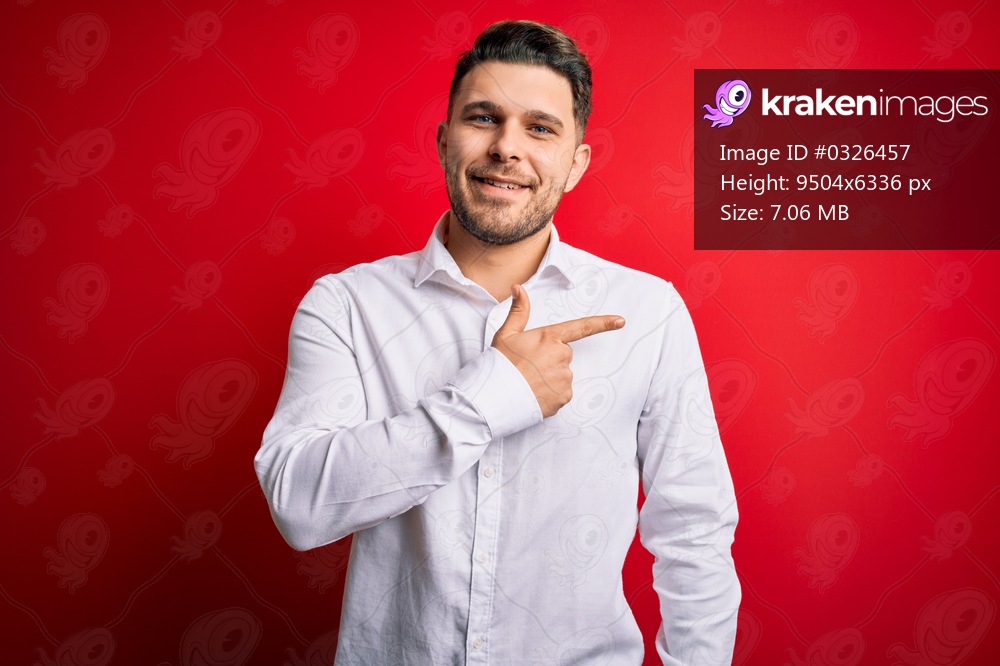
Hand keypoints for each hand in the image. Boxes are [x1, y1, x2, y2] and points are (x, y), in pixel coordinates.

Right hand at [491, 284, 624, 417]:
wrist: (494, 397)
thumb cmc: (499, 364)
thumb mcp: (506, 334)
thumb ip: (518, 311)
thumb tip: (519, 288)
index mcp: (549, 338)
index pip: (582, 328)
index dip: (603, 324)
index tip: (620, 321)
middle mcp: (561, 356)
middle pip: (564, 354)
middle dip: (550, 359)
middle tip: (528, 366)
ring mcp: (564, 378)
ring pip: (562, 374)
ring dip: (550, 377)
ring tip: (529, 381)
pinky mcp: (564, 397)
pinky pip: (561, 392)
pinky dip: (550, 393)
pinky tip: (534, 393)